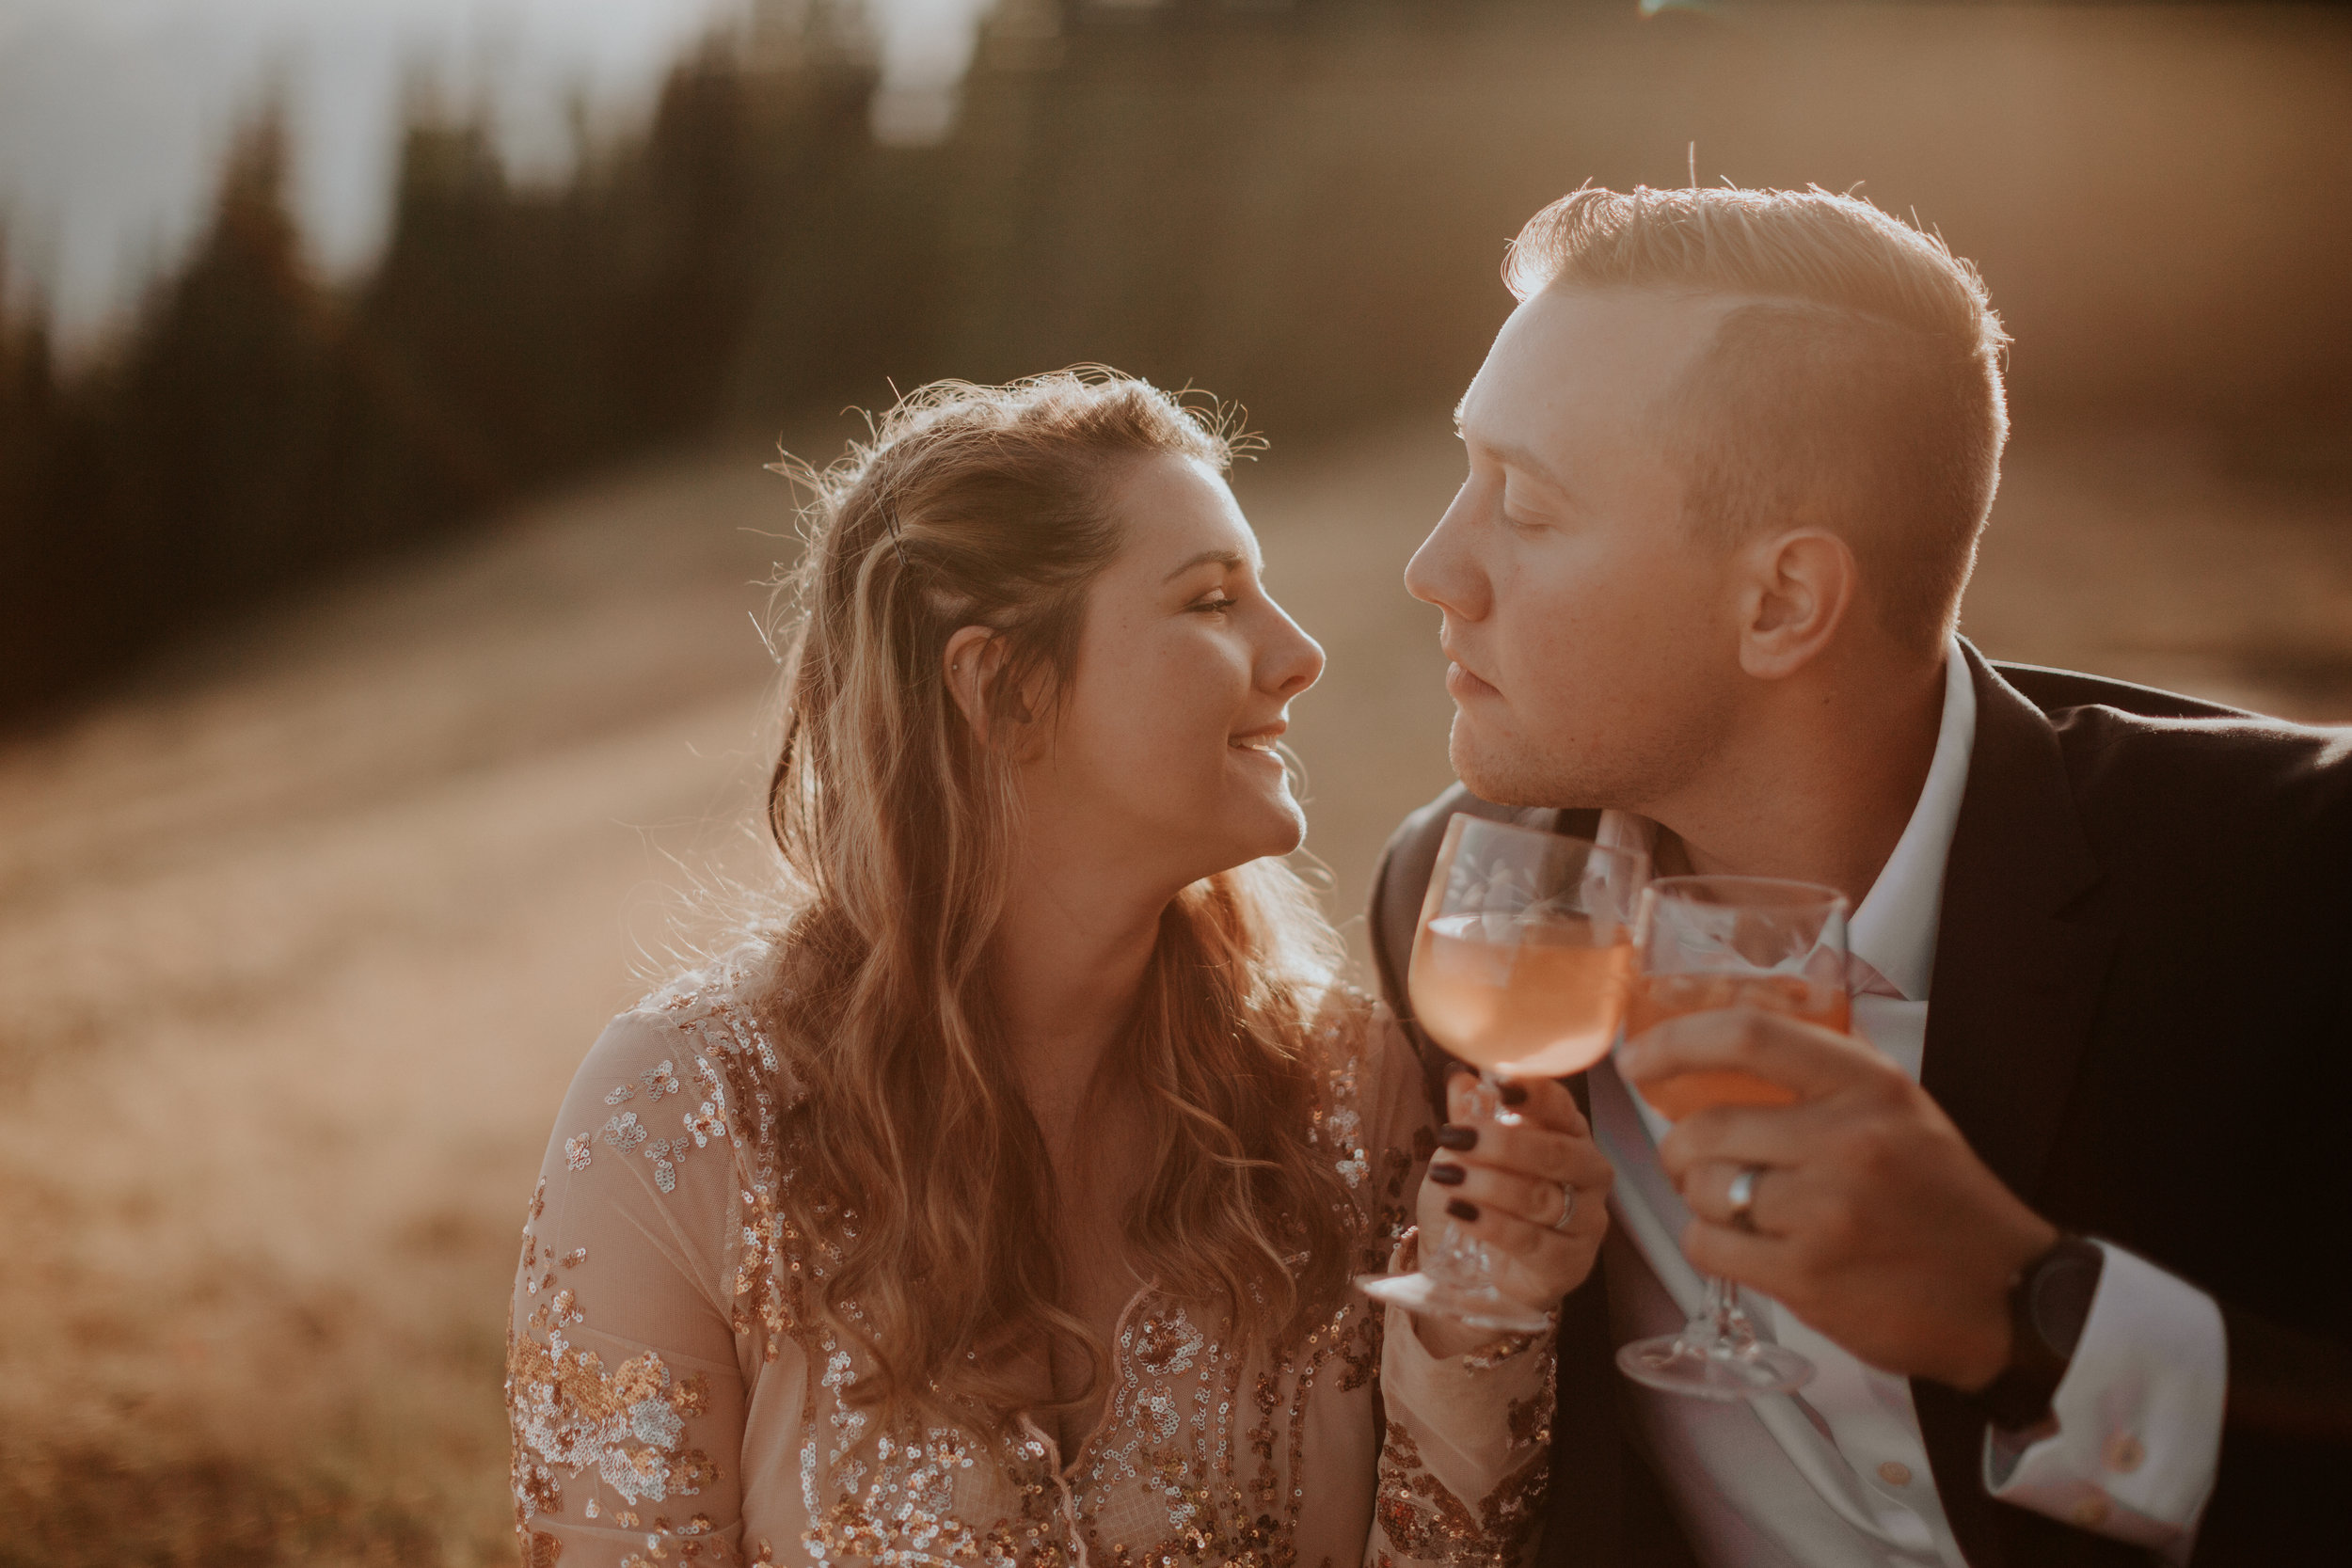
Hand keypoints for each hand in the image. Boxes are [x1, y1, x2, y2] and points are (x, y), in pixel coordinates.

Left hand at [1412, 1069, 1612, 1357]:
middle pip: (1556, 1153)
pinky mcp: (1570, 1263)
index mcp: (1570, 1135)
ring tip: (1448, 1177)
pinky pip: (1530, 1239)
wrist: (1480, 1274)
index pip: (1561, 1108)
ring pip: (1541, 1197)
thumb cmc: (1483, 1202)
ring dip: (1489, 1185)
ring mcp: (1586, 1221)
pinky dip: (1491, 1223)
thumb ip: (1469, 1118)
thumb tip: (1459, 1078)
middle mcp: (1589, 1174)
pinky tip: (1460, 1211)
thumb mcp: (1467, 1157)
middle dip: (1504, 1143)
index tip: (1501, 1083)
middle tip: (1456, 1137)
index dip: (1534, 1094)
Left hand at [1618, 1008, 2056, 1389]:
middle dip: (1680, 1147)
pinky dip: (1712, 1245)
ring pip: (1699, 1189)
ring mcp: (1825, 1213)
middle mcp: (1847, 1142)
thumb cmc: (1945, 1199)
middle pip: (1704, 1128)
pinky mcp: (1807, 1278)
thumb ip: (1823, 1074)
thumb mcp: (1901, 1109)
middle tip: (1692, 1158)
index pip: (1748, 1034)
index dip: (1676, 1041)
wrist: (2008, 1296)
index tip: (1639, 1057)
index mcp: (1869, 1086)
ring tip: (1740, 1206)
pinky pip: (1709, 1247)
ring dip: (1701, 1199)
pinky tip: (1748, 1246)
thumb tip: (1723, 1047)